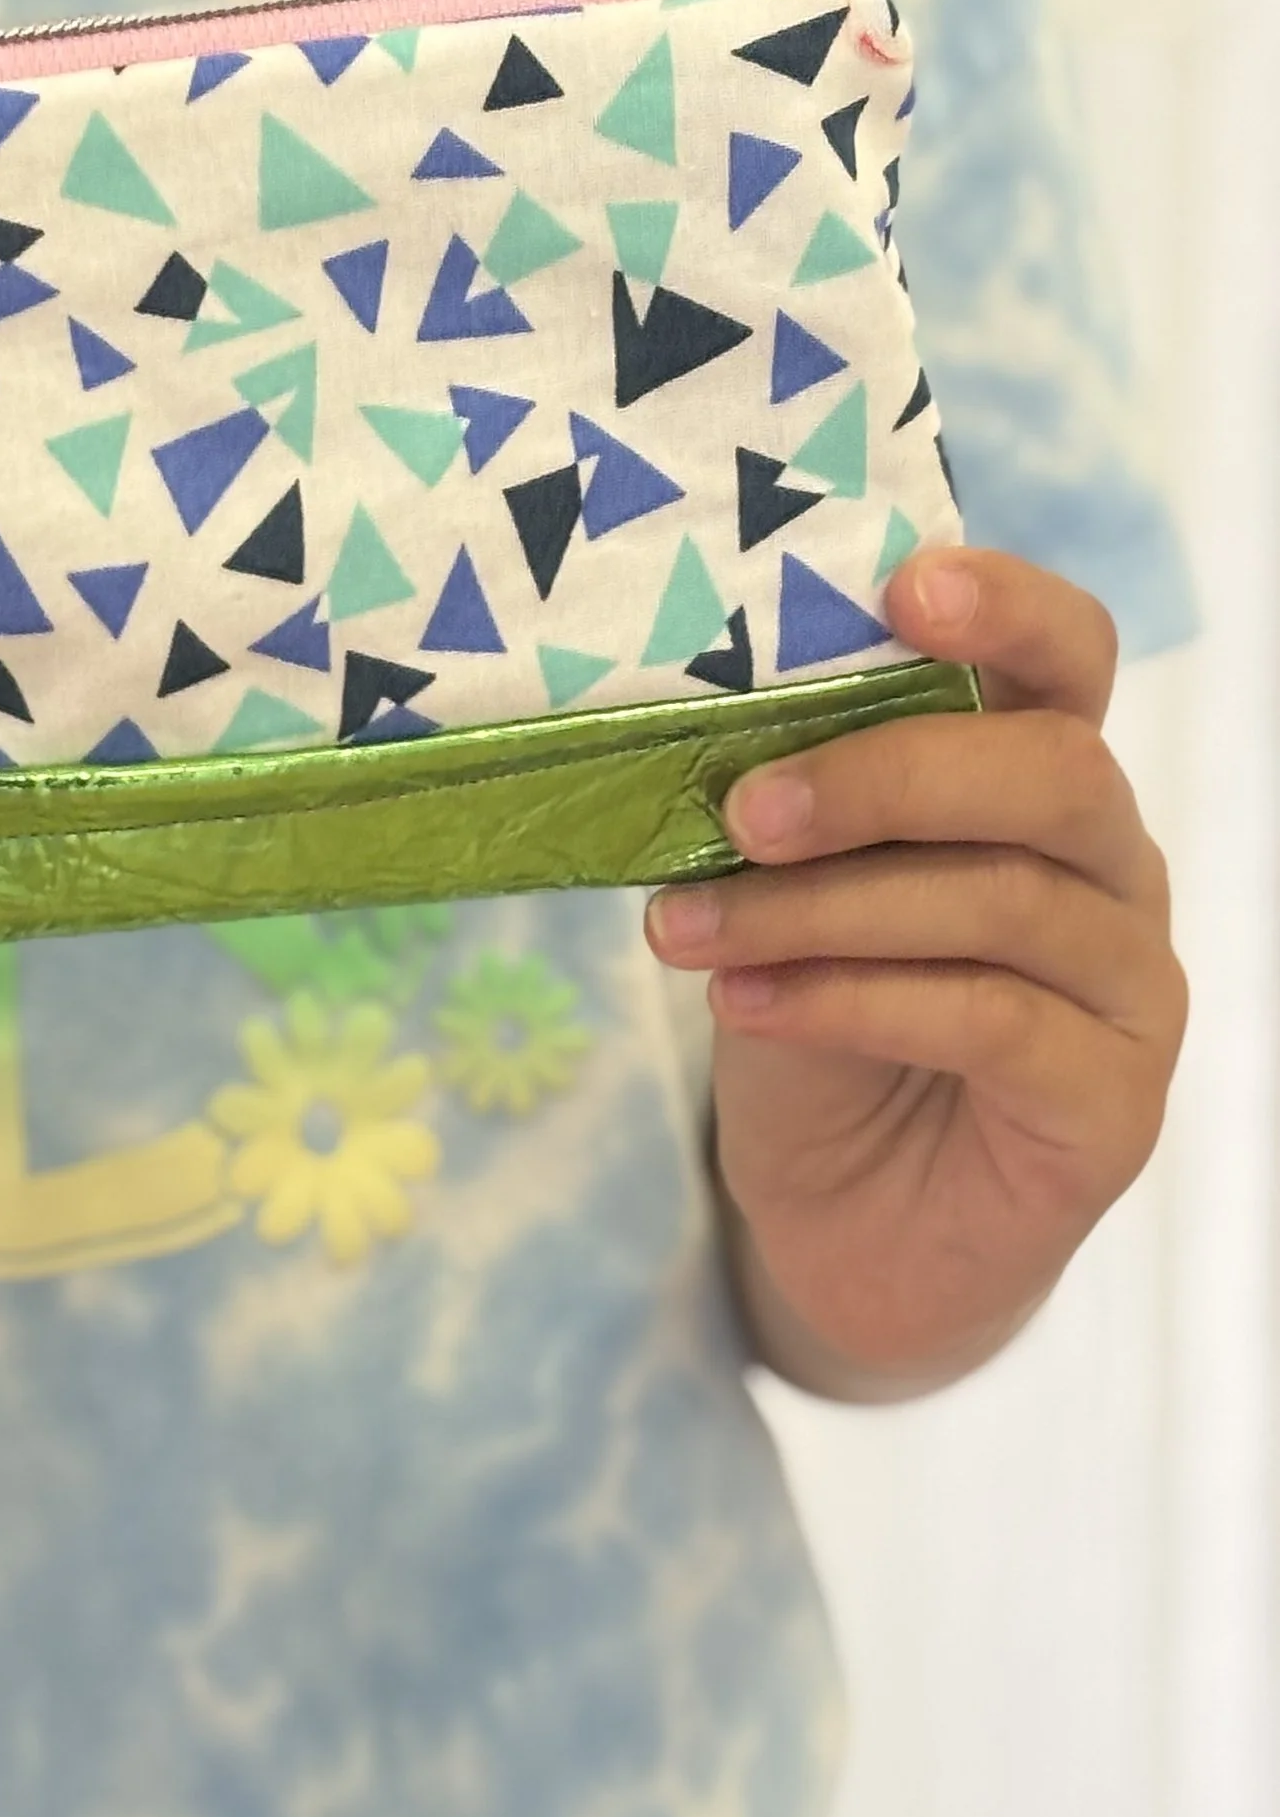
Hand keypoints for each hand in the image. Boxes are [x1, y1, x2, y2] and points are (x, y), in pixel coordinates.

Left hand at [644, 550, 1185, 1395]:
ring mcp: (1129, 988)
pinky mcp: (1111, 1102)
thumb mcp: (777, 900)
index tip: (903, 589)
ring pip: (1001, 904)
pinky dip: (851, 1001)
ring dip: (824, 909)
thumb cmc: (816, 1031)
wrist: (845, 1227)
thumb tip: (687, 731)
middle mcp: (1110, 870)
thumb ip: (776, 817)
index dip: (1008, 610)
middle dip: (889, 775)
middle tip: (746, 810)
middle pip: (1052, 774)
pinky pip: (992, 1021)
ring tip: (687, 931)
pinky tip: (748, 1004)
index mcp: (1037, 784)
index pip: (1071, 661)